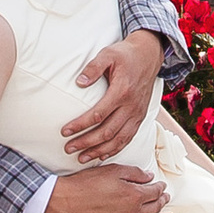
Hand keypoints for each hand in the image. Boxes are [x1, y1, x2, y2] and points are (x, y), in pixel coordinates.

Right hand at [42, 161, 171, 212]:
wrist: (67, 202)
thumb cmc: (87, 184)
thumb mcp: (113, 170)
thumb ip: (135, 173)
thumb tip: (150, 177)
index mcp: (135, 195)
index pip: (155, 191)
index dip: (160, 187)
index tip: (161, 185)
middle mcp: (134, 212)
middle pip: (155, 207)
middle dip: (163, 201)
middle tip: (166, 197)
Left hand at [62, 31, 166, 161]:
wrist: (148, 56)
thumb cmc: (125, 55)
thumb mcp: (108, 54)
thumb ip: (93, 68)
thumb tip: (78, 83)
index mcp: (122, 91)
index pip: (98, 114)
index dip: (80, 125)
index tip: (64, 132)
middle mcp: (131, 106)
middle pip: (107, 131)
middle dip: (86, 143)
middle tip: (68, 148)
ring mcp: (137, 114)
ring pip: (118, 139)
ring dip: (99, 151)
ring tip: (82, 158)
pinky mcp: (140, 117)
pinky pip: (128, 138)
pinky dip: (115, 149)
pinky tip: (101, 155)